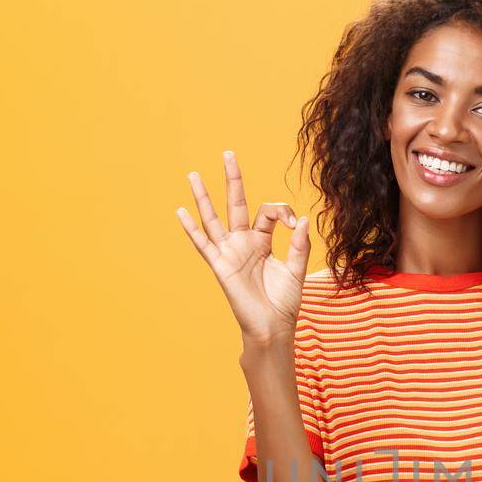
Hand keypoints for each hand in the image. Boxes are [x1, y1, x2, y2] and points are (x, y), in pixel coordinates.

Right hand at [176, 150, 310, 344]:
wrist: (273, 327)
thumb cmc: (284, 302)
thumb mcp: (296, 270)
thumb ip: (299, 245)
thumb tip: (300, 218)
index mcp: (263, 242)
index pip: (268, 212)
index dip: (281, 211)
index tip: (292, 223)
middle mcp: (244, 243)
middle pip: (236, 204)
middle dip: (233, 179)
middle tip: (228, 154)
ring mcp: (230, 253)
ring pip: (213, 219)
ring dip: (204, 197)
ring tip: (194, 175)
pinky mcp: (221, 266)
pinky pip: (204, 245)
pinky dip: (192, 229)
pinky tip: (180, 212)